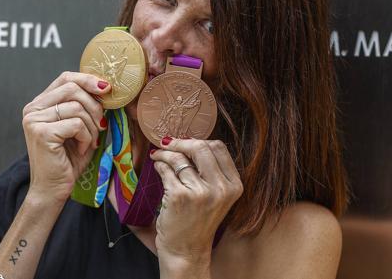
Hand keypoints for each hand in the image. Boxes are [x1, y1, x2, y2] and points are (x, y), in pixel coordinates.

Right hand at [21, 71, 110, 202]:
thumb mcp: (79, 127)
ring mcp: (34, 120)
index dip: (88, 79)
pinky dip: (86, 137)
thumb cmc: (68, 159)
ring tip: (89, 141)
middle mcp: (32, 108)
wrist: (53, 189)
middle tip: (101, 125)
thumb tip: (106, 86)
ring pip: (77, 107)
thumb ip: (85, 106)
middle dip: (95, 105)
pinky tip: (82, 149)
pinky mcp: (41, 132)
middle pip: (72, 88)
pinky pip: (76, 124)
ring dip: (91, 126)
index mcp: (39, 104)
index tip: (107, 89)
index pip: (65, 78)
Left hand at [150, 137, 242, 263]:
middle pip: (200, 147)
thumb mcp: (215, 196)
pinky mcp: (180, 196)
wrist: (186, 250)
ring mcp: (201, 192)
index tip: (184, 141)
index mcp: (234, 185)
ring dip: (164, 154)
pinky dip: (159, 165)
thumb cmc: (198, 221)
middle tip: (167, 143)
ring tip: (158, 156)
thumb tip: (189, 140)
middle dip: (180, 142)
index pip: (218, 147)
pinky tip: (157, 167)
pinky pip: (166, 170)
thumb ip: (210, 171)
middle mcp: (221, 188)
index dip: (198, 140)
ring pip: (179, 158)